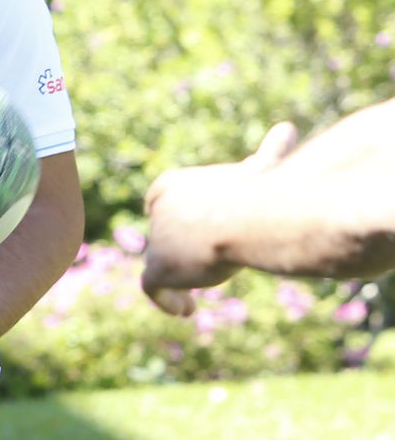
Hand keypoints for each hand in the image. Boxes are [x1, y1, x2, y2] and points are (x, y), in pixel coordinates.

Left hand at [141, 121, 298, 313]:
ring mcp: (156, 239)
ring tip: (192, 293)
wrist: (251, 218)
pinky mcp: (158, 266)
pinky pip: (152, 287)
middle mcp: (156, 210)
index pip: (159, 199)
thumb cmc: (263, 191)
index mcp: (172, 184)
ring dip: (178, 277)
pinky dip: (166, 299)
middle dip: (179, 249)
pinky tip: (185, 311)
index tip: (189, 234)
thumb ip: (269, 154)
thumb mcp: (264, 170)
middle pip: (162, 234)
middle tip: (200, 265)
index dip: (170, 216)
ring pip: (161, 261)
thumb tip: (287, 128)